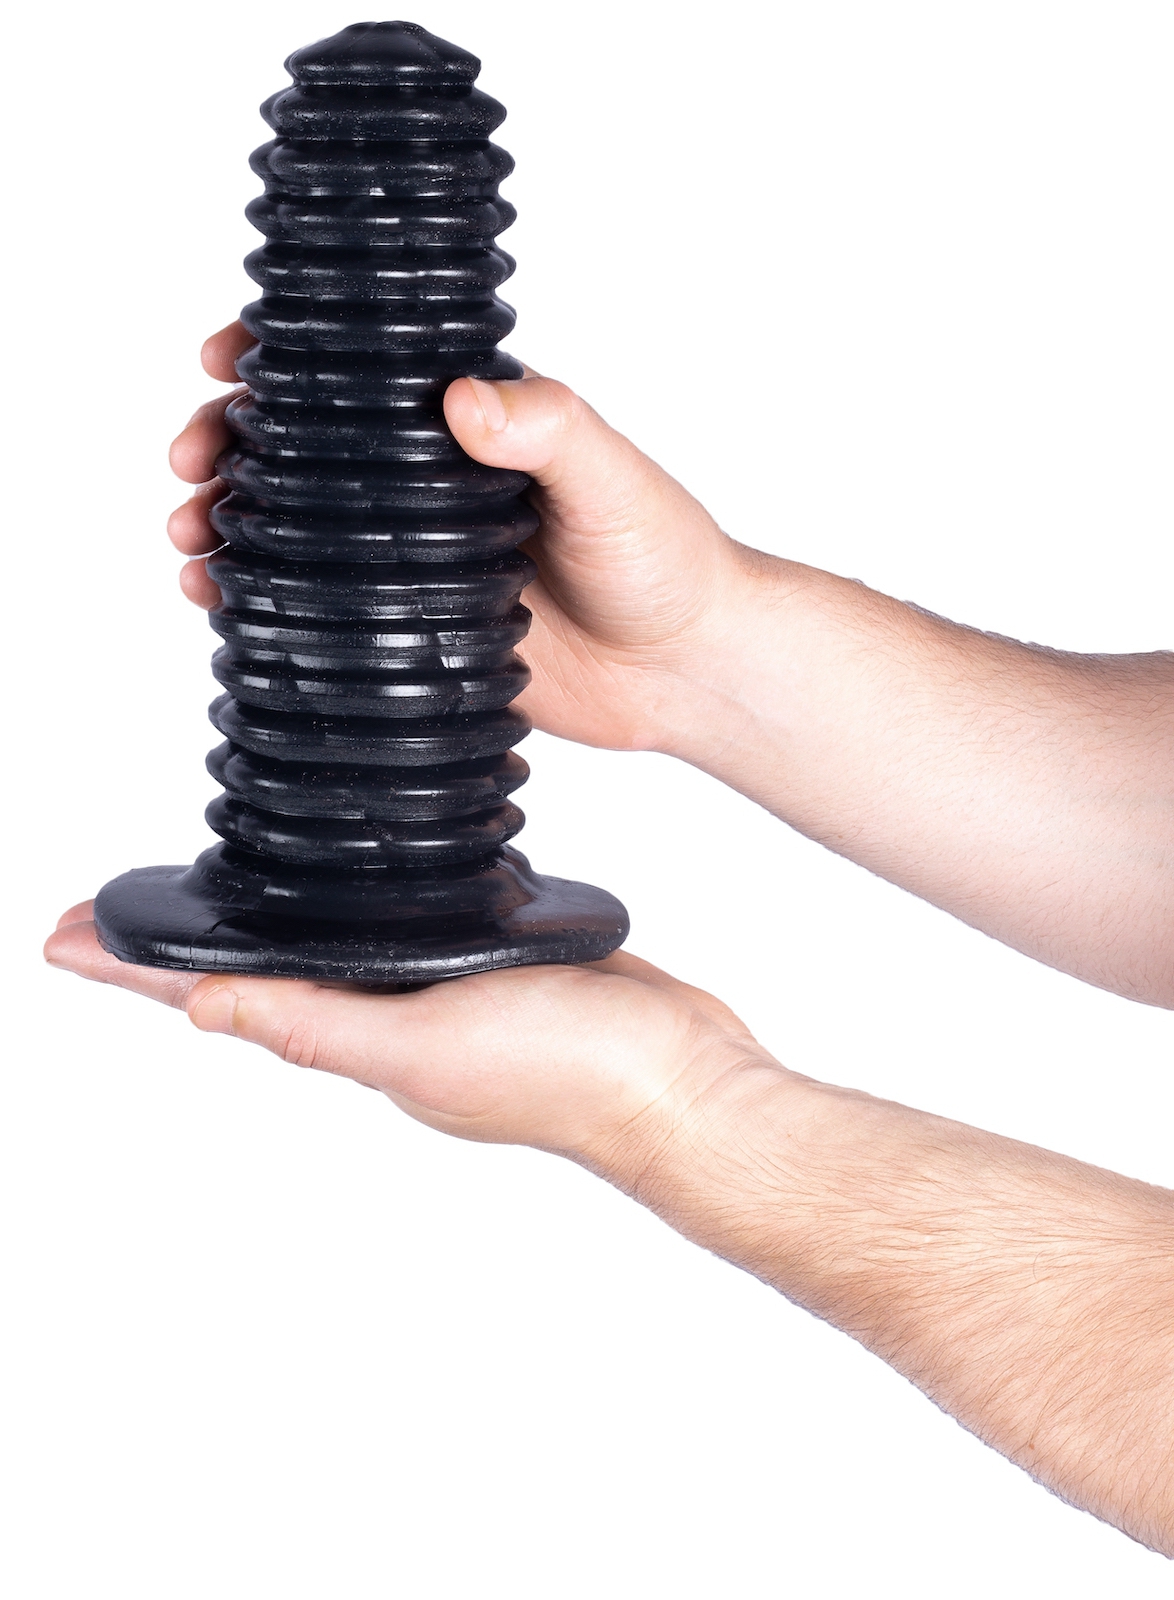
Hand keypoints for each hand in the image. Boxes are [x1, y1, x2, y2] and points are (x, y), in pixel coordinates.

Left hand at [43, 903, 774, 1176]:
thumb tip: (202, 1007)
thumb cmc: (571, 1077)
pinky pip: (405, 932)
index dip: (136, 969)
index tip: (62, 936)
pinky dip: (361, 910)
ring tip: (217, 893)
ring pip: (330, 950)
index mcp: (358, 1039)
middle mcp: (387, 1020)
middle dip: (181, 944)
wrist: (684, 1083)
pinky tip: (365, 887)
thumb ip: (320, 1024)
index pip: (222, 996)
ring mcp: (442, 994)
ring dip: (264, 924)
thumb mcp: (428, 1047)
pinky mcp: (495, 964)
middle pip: (258, 972)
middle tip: (112, 911)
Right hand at [169, 321, 758, 752]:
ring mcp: (414, 559)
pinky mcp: (412, 631)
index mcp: (471, 426)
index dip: (281, 359)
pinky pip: (320, 606)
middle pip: (304, 447)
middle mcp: (431, 484)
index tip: (225, 360)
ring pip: (298, 526)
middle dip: (229, 444)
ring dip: (230, 521)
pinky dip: (261, 598)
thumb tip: (464, 398)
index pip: (359, 372)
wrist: (686, 671)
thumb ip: (548, 431)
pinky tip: (221, 600)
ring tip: (190, 540)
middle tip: (191, 464)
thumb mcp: (613, 481)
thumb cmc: (665, 559)